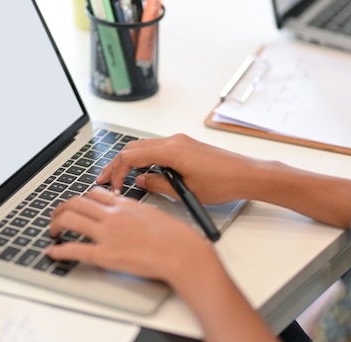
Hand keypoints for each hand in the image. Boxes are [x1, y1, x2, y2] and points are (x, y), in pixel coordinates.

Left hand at [46, 187, 216, 283]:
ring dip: (56, 224)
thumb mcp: (155, 213)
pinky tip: (52, 253)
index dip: (80, 199)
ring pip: (70, 219)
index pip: (94, 194)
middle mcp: (113, 216)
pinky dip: (59, 251)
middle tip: (57, 217)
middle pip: (76, 203)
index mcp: (125, 205)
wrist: (182, 252)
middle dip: (61, 208)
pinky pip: (75, 249)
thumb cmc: (175, 237)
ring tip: (53, 231)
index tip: (76, 205)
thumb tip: (129, 212)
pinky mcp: (106, 255)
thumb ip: (136, 211)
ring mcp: (108, 234)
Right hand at [97, 133, 261, 204]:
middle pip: (132, 147)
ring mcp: (179, 141)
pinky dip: (143, 159)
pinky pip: (156, 149)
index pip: (131, 156)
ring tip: (118, 176)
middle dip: (116, 164)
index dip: (116, 172)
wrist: (247, 175)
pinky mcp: (185, 146)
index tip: (112, 187)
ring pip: (143, 146)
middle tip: (104, 179)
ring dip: (128, 160)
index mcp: (172, 150)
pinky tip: (141, 172)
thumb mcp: (186, 190)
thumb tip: (140, 181)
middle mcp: (173, 141)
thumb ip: (158, 185)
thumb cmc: (223, 183)